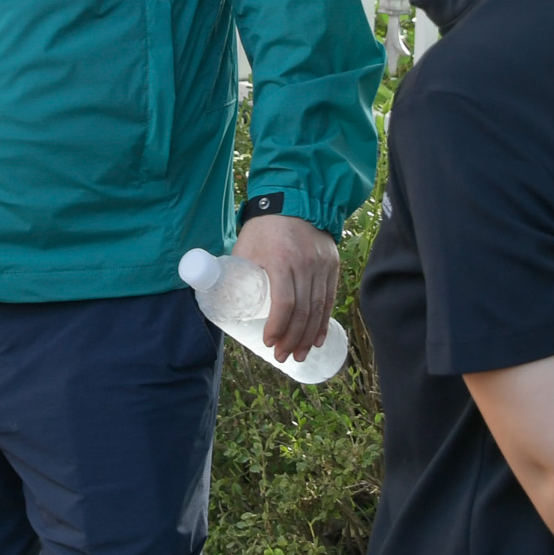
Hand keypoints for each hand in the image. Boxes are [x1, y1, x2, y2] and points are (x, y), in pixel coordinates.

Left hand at [232, 212, 340, 361]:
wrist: (293, 198)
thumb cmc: (263, 226)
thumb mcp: (245, 247)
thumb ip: (237, 272)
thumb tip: (221, 300)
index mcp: (281, 259)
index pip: (284, 302)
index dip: (278, 326)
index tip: (268, 342)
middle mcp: (306, 263)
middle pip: (303, 311)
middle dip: (292, 339)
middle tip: (282, 357)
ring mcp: (322, 264)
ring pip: (318, 308)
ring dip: (308, 336)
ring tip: (298, 355)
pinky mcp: (332, 264)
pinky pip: (330, 298)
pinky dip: (324, 321)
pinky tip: (317, 339)